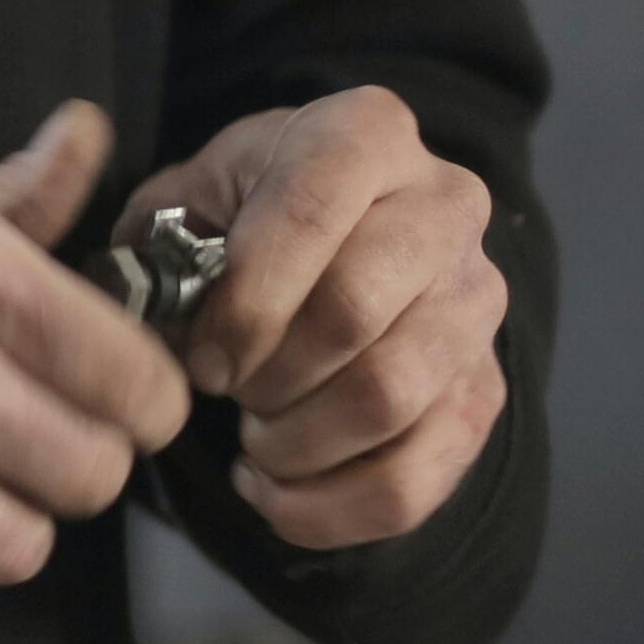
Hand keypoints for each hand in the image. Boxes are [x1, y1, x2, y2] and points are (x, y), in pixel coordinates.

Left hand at [126, 86, 506, 549]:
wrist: (338, 243)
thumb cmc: (244, 218)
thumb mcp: (189, 197)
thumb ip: (159, 240)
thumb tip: (160, 310)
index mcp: (366, 134)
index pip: (310, 214)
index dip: (243, 302)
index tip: (202, 356)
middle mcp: (446, 205)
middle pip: (353, 316)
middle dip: (265, 375)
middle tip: (226, 388)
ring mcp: (477, 300)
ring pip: (388, 400)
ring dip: (294, 442)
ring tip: (254, 432)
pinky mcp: (483, 389)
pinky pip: (414, 480)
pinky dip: (326, 508)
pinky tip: (275, 488)